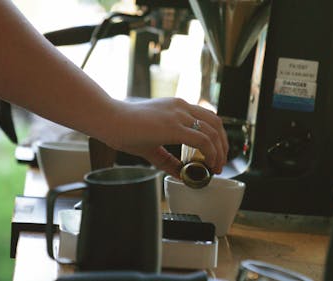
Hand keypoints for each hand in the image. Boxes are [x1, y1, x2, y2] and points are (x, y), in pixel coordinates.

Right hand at [104, 98, 228, 177]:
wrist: (109, 119)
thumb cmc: (123, 129)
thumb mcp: (150, 146)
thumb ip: (167, 159)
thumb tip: (180, 174)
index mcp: (177, 107)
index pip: (207, 118)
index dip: (216, 137)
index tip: (215, 155)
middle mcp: (181, 107)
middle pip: (216, 123)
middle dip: (223, 145)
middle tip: (220, 163)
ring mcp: (179, 115)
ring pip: (213, 131)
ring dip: (219, 151)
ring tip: (216, 166)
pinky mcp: (174, 126)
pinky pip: (203, 140)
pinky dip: (210, 153)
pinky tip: (207, 164)